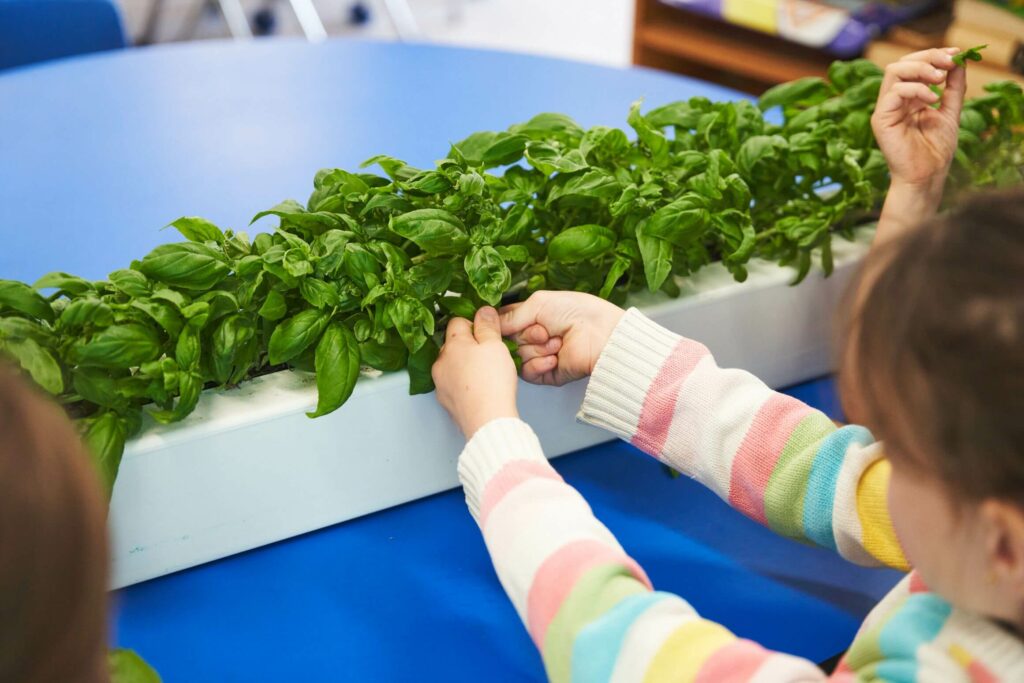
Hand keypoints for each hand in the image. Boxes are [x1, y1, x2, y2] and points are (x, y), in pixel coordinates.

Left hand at [432, 306, 518, 438]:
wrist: (487, 420)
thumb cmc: (492, 383)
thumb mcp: (495, 345)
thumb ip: (487, 325)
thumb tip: (483, 310)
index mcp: (453, 344)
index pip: (458, 321)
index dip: (475, 323)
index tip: (487, 330)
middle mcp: (441, 362)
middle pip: (454, 344)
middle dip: (470, 346)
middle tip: (490, 353)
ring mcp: (441, 383)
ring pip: (453, 366)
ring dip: (466, 366)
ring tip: (487, 374)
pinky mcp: (446, 401)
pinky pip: (454, 385)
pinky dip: (465, 384)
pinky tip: (480, 389)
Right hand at [499, 291, 623, 385]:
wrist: (600, 335)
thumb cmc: (576, 311)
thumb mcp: (538, 303)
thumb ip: (511, 315)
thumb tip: (489, 321)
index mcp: (530, 317)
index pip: (502, 323)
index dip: (500, 324)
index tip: (497, 322)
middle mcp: (532, 337)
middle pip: (508, 341)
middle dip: (526, 335)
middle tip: (545, 330)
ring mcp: (539, 356)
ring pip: (518, 357)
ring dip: (537, 349)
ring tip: (557, 342)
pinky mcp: (546, 374)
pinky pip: (528, 373)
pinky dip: (539, 365)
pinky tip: (554, 358)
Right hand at [871, 47, 966, 194]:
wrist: (926, 175)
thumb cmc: (935, 150)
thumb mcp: (951, 111)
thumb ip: (954, 87)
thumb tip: (960, 61)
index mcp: (909, 98)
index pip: (914, 65)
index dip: (934, 55)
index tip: (957, 55)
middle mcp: (894, 100)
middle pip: (902, 63)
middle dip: (928, 57)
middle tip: (949, 63)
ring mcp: (885, 108)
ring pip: (894, 71)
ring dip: (920, 68)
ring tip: (940, 79)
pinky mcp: (881, 119)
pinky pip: (894, 92)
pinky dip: (915, 89)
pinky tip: (932, 99)